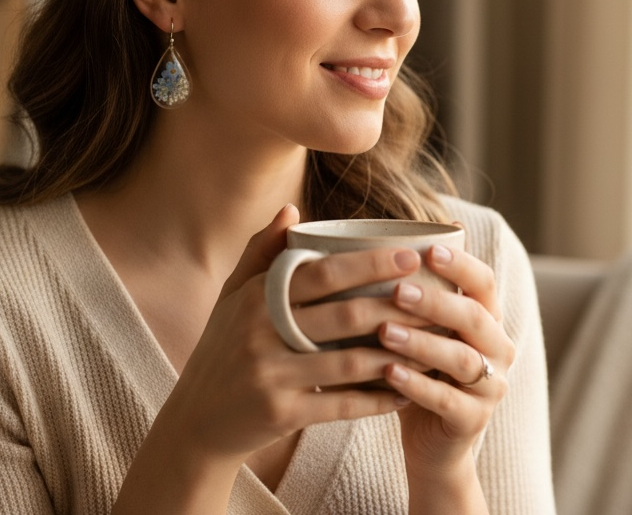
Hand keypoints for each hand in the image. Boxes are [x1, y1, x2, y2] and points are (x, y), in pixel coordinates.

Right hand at [154, 205, 422, 468]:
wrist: (196, 421)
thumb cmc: (222, 349)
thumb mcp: (231, 297)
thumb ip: (260, 252)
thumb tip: (292, 210)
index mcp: (256, 298)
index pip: (321, 273)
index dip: (368, 263)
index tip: (410, 255)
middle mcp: (261, 333)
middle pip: (343, 315)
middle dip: (395, 305)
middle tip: (435, 297)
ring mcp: (271, 376)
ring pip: (349, 362)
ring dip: (395, 354)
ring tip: (432, 344)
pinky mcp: (281, 414)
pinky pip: (341, 405)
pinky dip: (376, 399)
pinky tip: (405, 392)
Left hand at [376, 229, 515, 477]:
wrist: (431, 444)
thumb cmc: (417, 372)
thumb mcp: (417, 330)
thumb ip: (408, 294)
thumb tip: (373, 238)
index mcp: (486, 319)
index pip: (484, 282)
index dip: (461, 264)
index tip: (429, 249)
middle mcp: (498, 349)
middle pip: (476, 318)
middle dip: (437, 302)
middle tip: (399, 289)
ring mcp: (491, 387)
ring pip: (463, 359)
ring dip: (423, 343)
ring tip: (384, 331)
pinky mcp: (473, 420)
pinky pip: (447, 400)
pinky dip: (417, 385)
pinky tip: (388, 372)